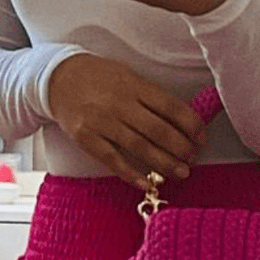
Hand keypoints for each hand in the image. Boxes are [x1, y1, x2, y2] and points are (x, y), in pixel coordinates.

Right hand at [47, 53, 205, 185]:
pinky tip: (147, 182)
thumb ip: (151, 96)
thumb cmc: (99, 78)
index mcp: (135, 86)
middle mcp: (120, 103)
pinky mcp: (86, 138)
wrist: (58, 79)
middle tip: (193, 159)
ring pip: (140, 147)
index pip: (172, 108)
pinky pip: (113, 159)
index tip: (201, 138)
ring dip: (164, 163)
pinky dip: (131, 174)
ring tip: (181, 172)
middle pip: (159, 131)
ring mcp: (102, 122)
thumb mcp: (128, 76)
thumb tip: (182, 121)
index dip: (192, 125)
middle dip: (182, 148)